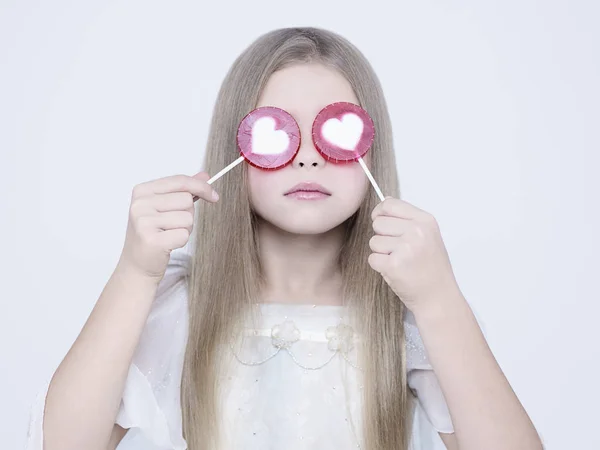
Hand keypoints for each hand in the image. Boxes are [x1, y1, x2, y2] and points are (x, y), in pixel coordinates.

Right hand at [118, 172, 217, 281]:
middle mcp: (140, 204)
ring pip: (187, 218)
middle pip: (186, 199)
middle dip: (188, 214)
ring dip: (185, 228)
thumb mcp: (165, 206)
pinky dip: (181, 240)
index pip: (180, 181)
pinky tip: (167, 244)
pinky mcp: (152, 240)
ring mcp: (144, 222)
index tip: (213, 195)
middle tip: (173, 225)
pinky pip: (184, 234)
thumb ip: (184, 189)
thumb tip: (205, 176)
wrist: (138, 263)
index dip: (201, 187)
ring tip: (169, 234)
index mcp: (142, 191)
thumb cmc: (153, 233)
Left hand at [368, 197, 459, 311]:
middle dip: (383, 237)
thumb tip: (384, 201)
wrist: (438, 297)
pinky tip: (396, 271)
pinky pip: (372, 259)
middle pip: (378, 223)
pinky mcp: (394, 265)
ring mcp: (405, 248)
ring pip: (373, 242)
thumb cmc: (431, 267)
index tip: (381, 221)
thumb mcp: (428, 235)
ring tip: (400, 262)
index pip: (389, 204)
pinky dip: (380, 267)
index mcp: (425, 221)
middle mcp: (416, 231)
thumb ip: (406, 218)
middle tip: (399, 251)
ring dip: (382, 254)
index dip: (380, 213)